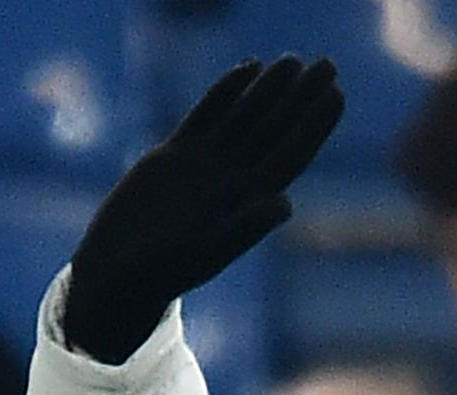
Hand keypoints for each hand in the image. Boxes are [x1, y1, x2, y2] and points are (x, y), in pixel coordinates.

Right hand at [62, 55, 344, 364]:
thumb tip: (286, 203)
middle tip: (328, 64)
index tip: (337, 95)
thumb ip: (245, 229)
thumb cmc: (162, 273)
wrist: (119, 272)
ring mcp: (204, 165)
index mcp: (248, 203)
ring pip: (245, 116)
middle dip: (301, 97)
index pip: (291, 155)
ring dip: (269, 88)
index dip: (314, 126)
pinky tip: (249, 67)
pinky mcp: (174, 156)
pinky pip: (207, 115)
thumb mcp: (205, 254)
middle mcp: (232, 180)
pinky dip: (227, 90)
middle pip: (275, 129)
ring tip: (293, 59)